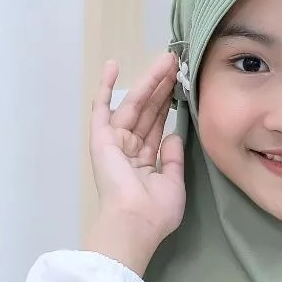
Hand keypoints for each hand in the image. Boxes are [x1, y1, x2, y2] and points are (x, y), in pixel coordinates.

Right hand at [84, 54, 184, 273]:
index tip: (181, 83)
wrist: (135, 222)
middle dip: (161, 87)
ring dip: (147, 82)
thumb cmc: (155, 211)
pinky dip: (104, 87)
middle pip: (147, 111)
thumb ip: (173, 159)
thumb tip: (174, 136)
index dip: (168, 104)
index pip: (156, 126)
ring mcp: (114, 143)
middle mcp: (128, 150)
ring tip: (164, 59)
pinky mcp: (101, 139)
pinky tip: (113, 65)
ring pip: (133, 105)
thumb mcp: (173, 183)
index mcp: (144, 163)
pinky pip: (101, 109)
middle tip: (175, 63)